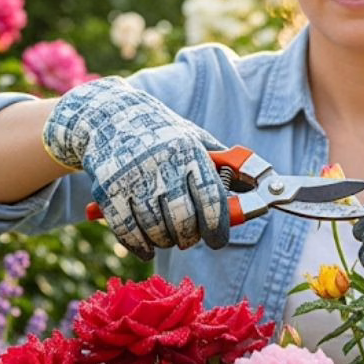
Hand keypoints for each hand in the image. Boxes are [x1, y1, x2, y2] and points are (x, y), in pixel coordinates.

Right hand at [42, 77, 230, 259]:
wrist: (108, 116)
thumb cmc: (161, 133)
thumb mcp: (194, 138)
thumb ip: (223, 166)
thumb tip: (255, 191)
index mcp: (188, 150)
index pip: (211, 200)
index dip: (218, 228)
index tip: (218, 239)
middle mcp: (161, 163)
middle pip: (184, 221)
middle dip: (191, 237)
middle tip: (190, 237)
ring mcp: (132, 178)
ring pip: (157, 230)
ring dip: (165, 241)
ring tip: (168, 236)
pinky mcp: (108, 191)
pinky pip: (128, 232)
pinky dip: (140, 247)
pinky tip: (147, 247)